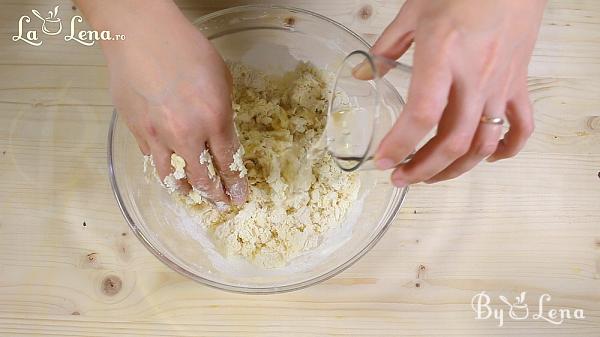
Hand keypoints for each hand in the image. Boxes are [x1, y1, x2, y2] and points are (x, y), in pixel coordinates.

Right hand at [82, 1, 247, 204]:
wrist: (141, 34)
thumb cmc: (186, 48)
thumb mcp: (221, 79)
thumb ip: (223, 112)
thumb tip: (220, 133)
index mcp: (215, 120)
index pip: (228, 164)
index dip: (235, 184)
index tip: (238, 197)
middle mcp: (186, 135)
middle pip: (202, 179)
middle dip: (214, 196)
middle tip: (220, 204)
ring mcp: (158, 136)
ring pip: (172, 177)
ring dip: (185, 190)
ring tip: (191, 196)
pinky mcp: (136, 131)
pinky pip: (152, 158)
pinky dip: (163, 166)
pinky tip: (167, 167)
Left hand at [372, 0, 545, 185]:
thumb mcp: (414, 13)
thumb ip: (386, 47)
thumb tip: (364, 74)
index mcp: (442, 57)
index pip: (422, 114)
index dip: (400, 144)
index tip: (383, 161)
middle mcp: (474, 78)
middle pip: (453, 141)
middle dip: (423, 169)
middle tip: (400, 177)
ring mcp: (500, 85)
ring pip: (483, 144)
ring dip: (456, 169)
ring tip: (431, 176)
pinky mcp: (518, 85)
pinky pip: (521, 127)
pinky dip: (506, 150)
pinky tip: (485, 158)